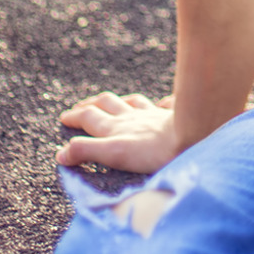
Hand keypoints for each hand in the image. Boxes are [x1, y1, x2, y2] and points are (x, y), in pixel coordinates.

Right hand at [55, 91, 181, 174]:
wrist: (193, 136)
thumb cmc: (153, 150)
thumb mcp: (113, 153)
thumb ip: (86, 151)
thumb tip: (61, 153)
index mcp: (116, 127)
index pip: (89, 117)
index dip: (74, 117)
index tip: (64, 117)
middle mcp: (133, 117)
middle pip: (108, 104)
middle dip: (91, 104)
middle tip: (81, 106)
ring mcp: (154, 114)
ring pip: (133, 101)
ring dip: (119, 100)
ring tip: (113, 101)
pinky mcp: (175, 115)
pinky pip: (165, 104)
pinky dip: (158, 103)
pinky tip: (161, 104)